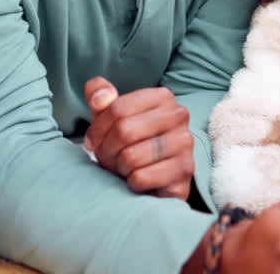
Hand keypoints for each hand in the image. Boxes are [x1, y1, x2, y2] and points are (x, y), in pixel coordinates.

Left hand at [83, 76, 194, 199]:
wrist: (157, 176)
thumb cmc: (131, 142)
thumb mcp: (111, 116)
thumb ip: (99, 95)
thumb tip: (99, 98)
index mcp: (162, 97)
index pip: (118, 109)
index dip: (98, 130)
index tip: (94, 141)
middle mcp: (178, 116)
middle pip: (124, 131)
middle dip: (107, 149)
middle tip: (107, 157)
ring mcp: (185, 143)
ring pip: (132, 157)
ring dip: (119, 167)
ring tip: (123, 167)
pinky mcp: (184, 170)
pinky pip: (142, 178)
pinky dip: (132, 183)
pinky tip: (138, 180)